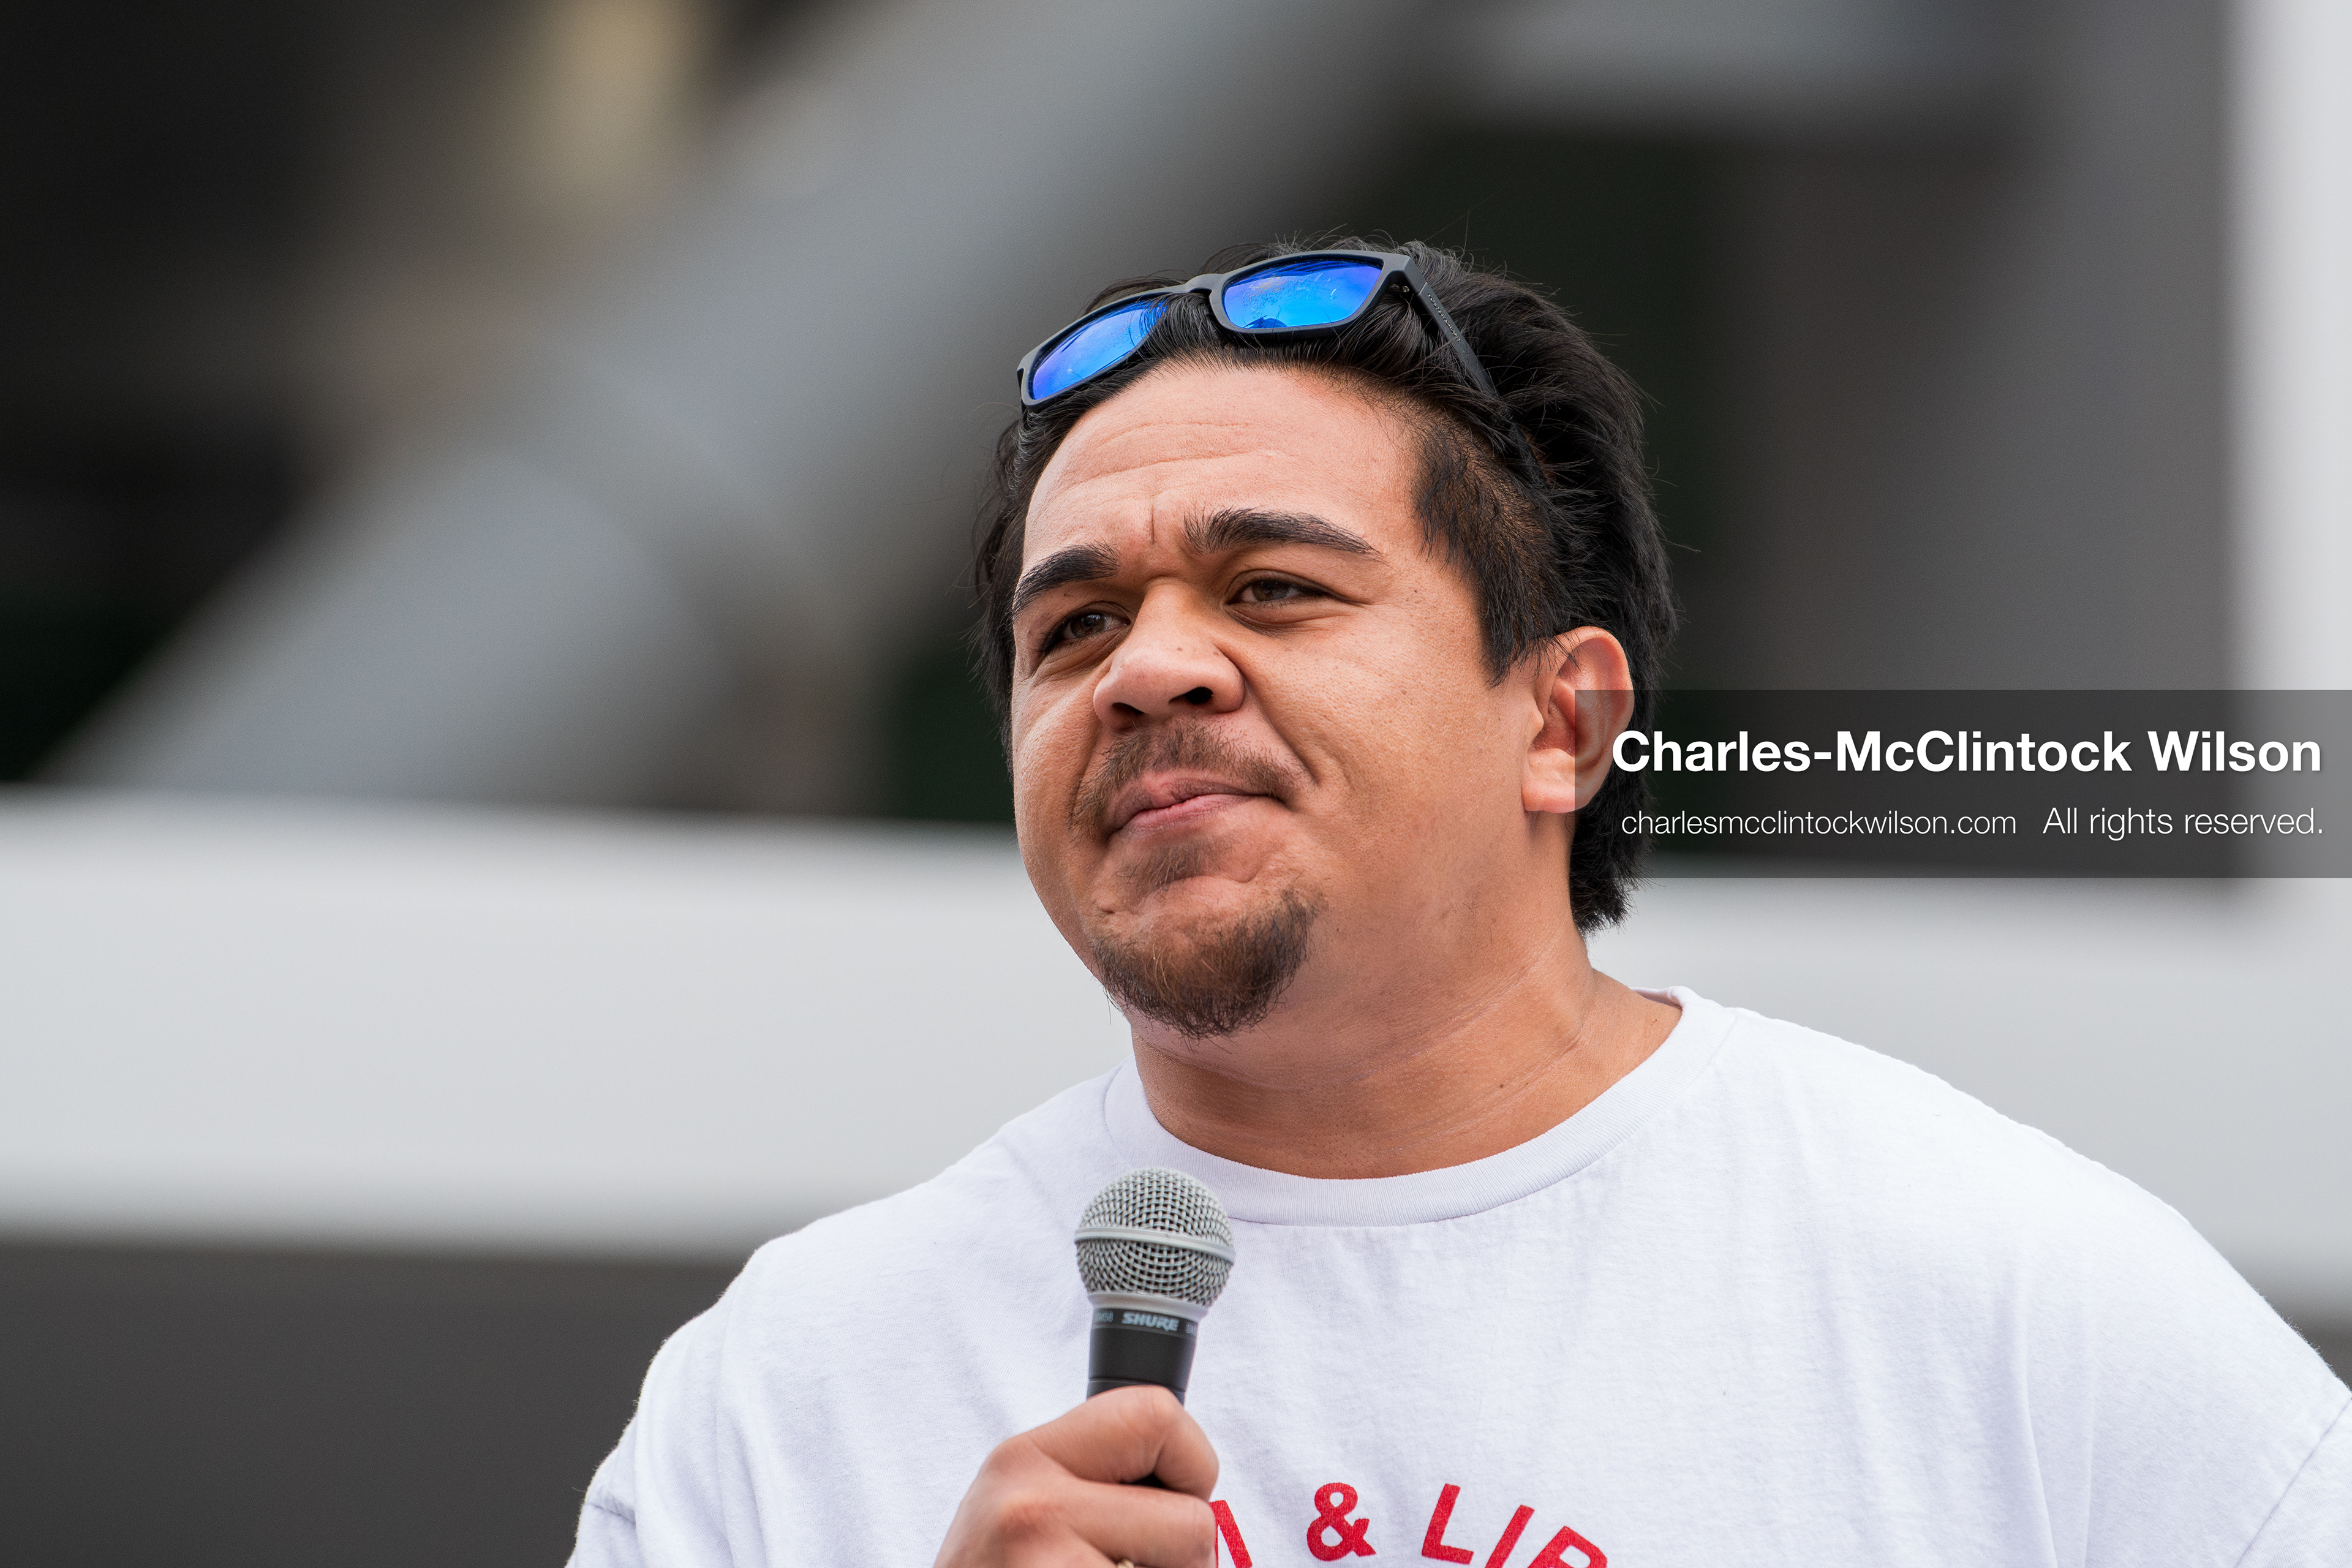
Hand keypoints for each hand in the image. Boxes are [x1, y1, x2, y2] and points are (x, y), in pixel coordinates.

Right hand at [934, 1385, 1218, 1567]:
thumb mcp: (1026, 1514)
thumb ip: (1093, 1484)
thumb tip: (1197, 1489)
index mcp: (1021, 1458)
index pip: (1156, 1414)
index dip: (1188, 1468)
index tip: (1163, 1507)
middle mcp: (1026, 1505)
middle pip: (1192, 1520)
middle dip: (1182, 1561)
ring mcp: (1042, 1567)